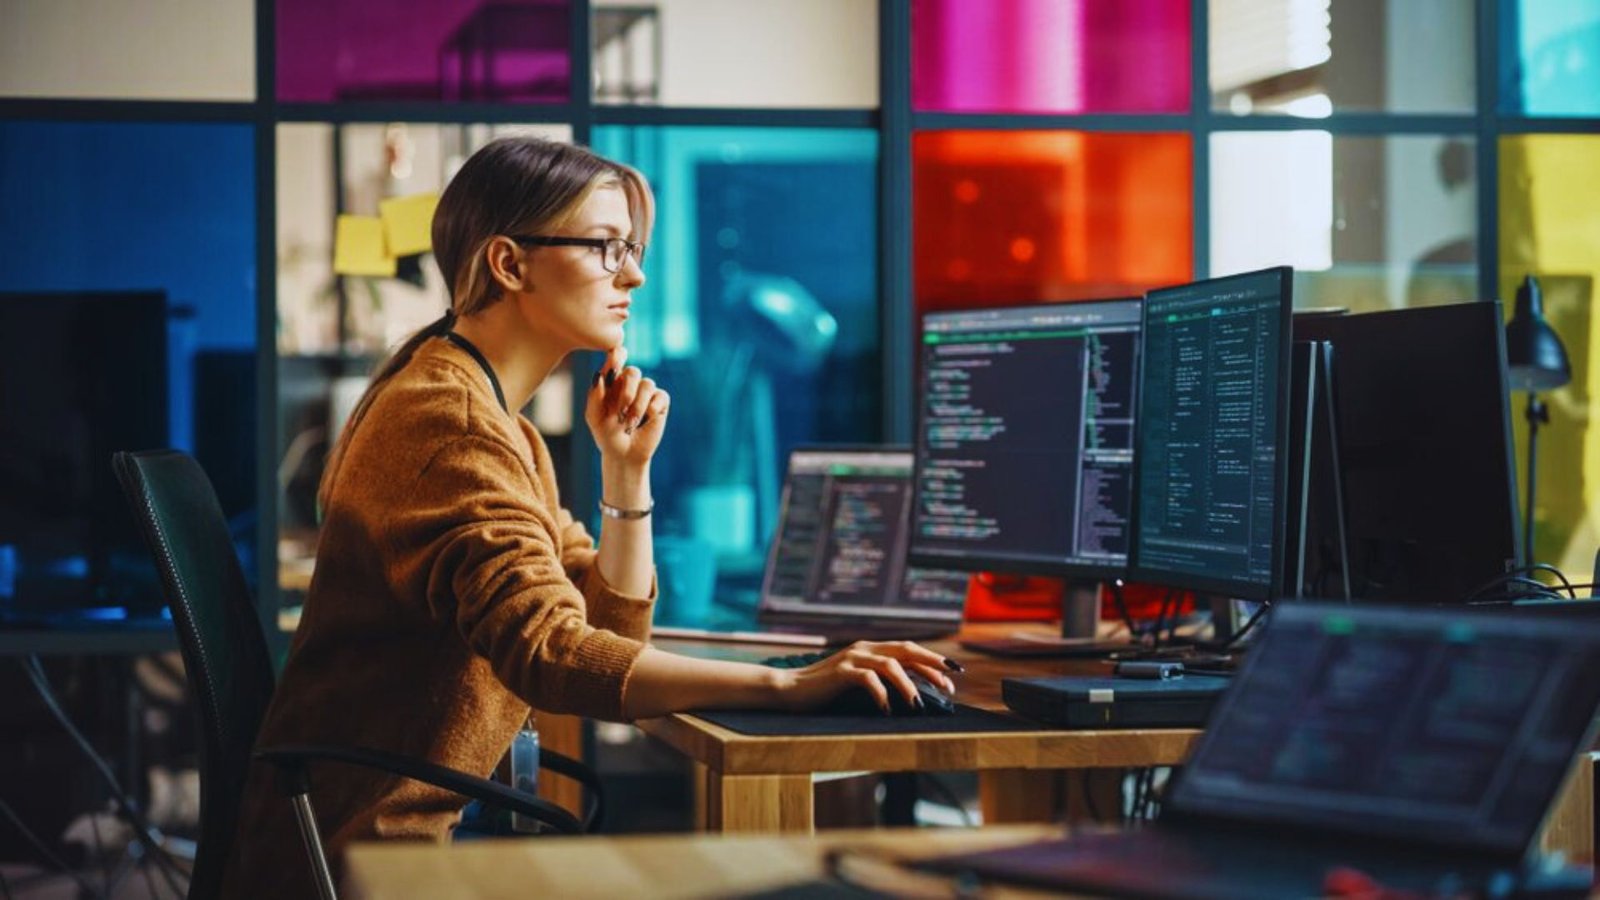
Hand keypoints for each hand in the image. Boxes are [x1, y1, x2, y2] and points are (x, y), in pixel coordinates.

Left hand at [585, 346, 669, 465]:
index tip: (616, 357)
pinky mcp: (660, 402)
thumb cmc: (606, 434)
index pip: (615, 359)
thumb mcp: (594, 417)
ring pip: (647, 384)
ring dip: (638, 406)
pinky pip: (660, 396)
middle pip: (633, 371)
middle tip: (621, 410)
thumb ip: (594, 396)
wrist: (624, 454)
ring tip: (630, 424)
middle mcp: (630, 383)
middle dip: (627, 391)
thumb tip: (599, 375)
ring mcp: (646, 392)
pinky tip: (646, 420)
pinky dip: (652, 408)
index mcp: (612, 381)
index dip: (617, 355)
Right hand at [773, 641, 957, 713]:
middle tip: (950, 682)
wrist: (789, 690)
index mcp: (870, 649)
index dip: (933, 661)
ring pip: (891, 664)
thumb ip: (880, 682)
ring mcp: (852, 658)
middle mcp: (864, 648)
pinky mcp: (840, 672)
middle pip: (907, 649)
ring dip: (909, 685)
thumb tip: (913, 695)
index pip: (909, 650)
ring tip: (919, 705)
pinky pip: (868, 679)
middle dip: (932, 664)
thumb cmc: (826, 692)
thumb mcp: (858, 684)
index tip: (952, 677)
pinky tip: (887, 711)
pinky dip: (882, 695)